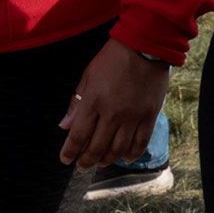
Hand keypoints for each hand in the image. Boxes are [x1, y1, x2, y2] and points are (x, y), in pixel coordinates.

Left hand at [57, 40, 169, 168]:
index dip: (70, 151)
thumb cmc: (112, 58)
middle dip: (86, 161)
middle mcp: (112, 112)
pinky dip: (131, 154)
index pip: (78, 135)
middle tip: (82, 167)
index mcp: (94, 101)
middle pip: (97, 147)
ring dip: (107, 160)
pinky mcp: (149, 115)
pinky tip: (124, 158)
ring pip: (118, 149)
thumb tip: (64, 126)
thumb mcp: (88, 75)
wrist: (144, 46)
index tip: (65, 159)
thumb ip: (76, 102)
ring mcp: (132, 116)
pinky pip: (140, 142)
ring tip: (100, 164)